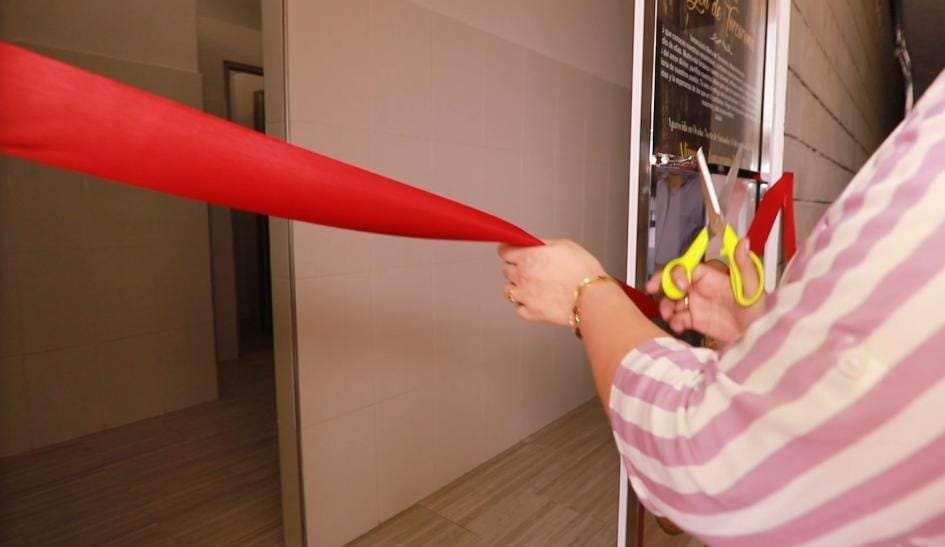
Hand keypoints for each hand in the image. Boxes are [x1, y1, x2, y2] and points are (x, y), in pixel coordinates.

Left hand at [498, 240, 605, 325]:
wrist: (592, 297)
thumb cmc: (583, 271)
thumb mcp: (564, 245)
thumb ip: (542, 244)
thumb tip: (533, 244)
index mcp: (529, 257)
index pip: (504, 251)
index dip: (510, 250)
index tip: (513, 252)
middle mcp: (522, 276)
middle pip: (506, 270)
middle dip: (515, 267)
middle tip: (529, 268)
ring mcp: (525, 296)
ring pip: (508, 291)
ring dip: (517, 287)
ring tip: (532, 286)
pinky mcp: (532, 313)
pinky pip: (519, 309)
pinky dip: (524, 306)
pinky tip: (535, 301)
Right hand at [646, 239, 763, 342]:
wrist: (756, 337)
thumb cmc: (759, 310)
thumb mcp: (754, 286)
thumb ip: (744, 264)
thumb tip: (742, 243)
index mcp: (712, 277)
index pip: (688, 267)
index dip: (678, 272)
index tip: (681, 284)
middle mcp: (701, 289)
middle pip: (674, 281)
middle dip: (661, 283)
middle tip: (653, 289)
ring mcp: (697, 305)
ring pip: (671, 299)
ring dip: (665, 305)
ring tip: (669, 314)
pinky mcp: (696, 321)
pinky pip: (678, 318)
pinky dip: (674, 321)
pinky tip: (679, 325)